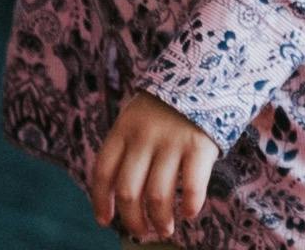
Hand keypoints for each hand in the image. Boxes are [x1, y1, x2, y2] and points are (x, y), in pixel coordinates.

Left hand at [87, 92, 217, 240]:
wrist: (203, 73)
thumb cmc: (165, 107)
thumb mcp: (136, 118)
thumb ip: (127, 149)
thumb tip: (119, 197)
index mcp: (123, 129)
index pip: (103, 172)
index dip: (101, 201)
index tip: (105, 221)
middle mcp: (143, 137)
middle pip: (128, 191)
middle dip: (133, 220)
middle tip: (142, 232)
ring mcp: (171, 141)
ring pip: (158, 195)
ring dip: (160, 220)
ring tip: (165, 228)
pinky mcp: (199, 146)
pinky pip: (192, 186)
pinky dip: (190, 206)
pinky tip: (189, 213)